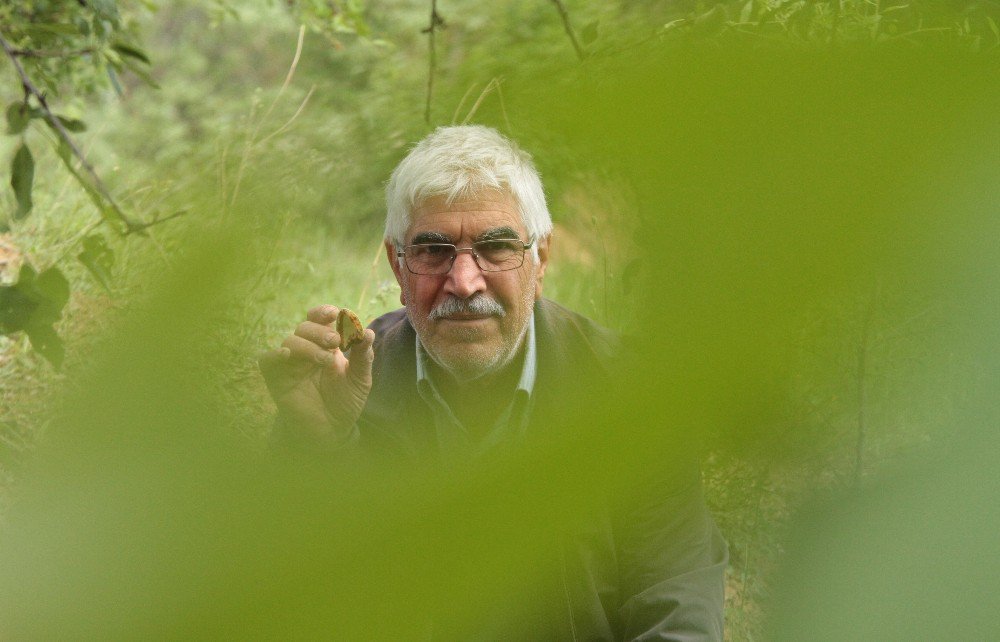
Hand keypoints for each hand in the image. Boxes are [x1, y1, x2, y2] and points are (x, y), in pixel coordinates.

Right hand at [259, 304, 374, 447]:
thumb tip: (367, 331)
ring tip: (326, 360)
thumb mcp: (360, 378)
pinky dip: (274, 354)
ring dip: (309, 346)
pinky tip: (286, 355)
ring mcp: (291, 364)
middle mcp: (307, 351)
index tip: (337, 314)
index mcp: (326, 345)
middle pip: (305, 327)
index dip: (324, 312)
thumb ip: (363, 356)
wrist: (333, 429)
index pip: (320, 319)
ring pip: (290, 341)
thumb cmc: (346, 401)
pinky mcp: (277, 379)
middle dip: (320, 330)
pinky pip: (267, 360)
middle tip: (335, 341)